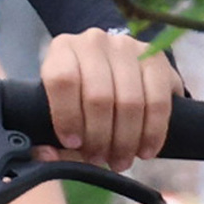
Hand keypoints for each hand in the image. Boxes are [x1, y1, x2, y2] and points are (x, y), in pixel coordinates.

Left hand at [35, 24, 184, 168]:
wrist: (113, 68)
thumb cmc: (78, 94)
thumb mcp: (57, 105)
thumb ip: (46, 132)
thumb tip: (48, 155)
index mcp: (63, 49)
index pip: (63, 80)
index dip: (68, 116)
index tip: (72, 144)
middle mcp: (95, 42)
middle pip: (99, 96)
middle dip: (100, 137)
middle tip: (100, 159)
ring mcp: (128, 47)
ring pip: (130, 102)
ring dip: (126, 140)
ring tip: (120, 160)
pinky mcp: (157, 58)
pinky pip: (158, 102)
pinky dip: (152, 132)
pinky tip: (145, 151)